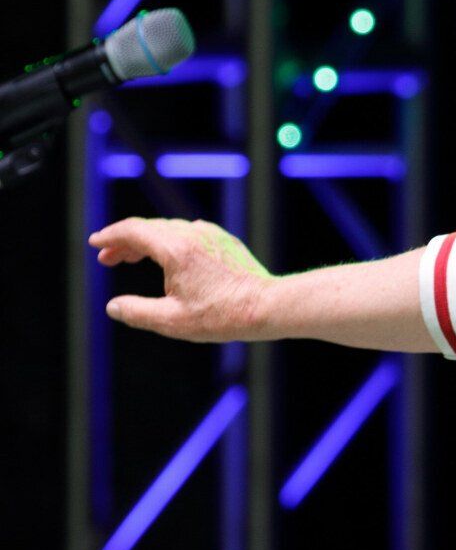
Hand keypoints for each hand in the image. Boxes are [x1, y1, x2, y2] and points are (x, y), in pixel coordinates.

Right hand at [88, 216, 274, 343]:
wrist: (266, 306)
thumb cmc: (221, 316)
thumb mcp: (172, 321)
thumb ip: (137, 312)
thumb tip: (113, 306)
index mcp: (176, 249)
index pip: (134, 230)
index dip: (110, 235)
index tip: (95, 242)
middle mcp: (192, 233)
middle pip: (149, 228)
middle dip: (124, 241)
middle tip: (106, 258)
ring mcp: (210, 234)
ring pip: (168, 229)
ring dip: (145, 241)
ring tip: (129, 258)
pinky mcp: (222, 239)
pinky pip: (187, 233)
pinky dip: (167, 241)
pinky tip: (164, 258)